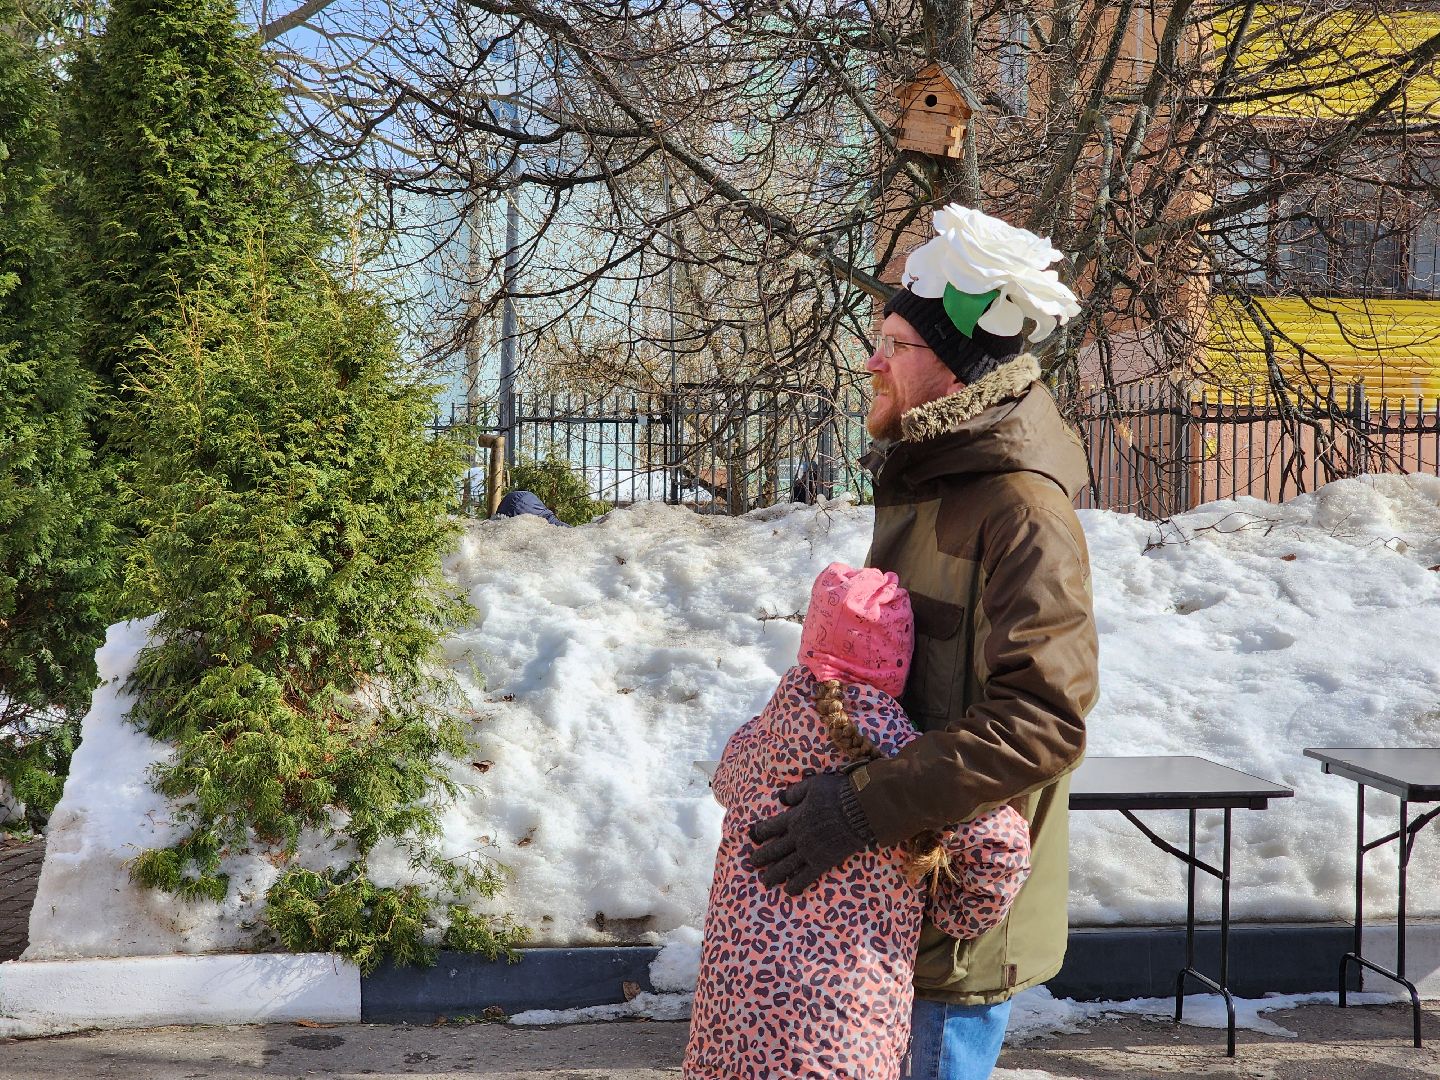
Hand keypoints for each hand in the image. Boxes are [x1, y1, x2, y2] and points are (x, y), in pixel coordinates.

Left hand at [747, 772, 874, 894]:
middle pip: (775, 849)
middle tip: (752, 863)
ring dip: (774, 874)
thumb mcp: (812, 785)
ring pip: (786, 866)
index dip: (761, 833)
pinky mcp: (822, 862)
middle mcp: (797, 837)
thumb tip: (781, 798)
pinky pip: (806, 877)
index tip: (755, 837)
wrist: (858, 810)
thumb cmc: (836, 794)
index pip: (770, 827)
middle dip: (762, 857)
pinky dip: (796, 884)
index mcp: (793, 818)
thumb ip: (795, 792)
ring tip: (765, 881)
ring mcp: (809, 851)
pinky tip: (789, 891)